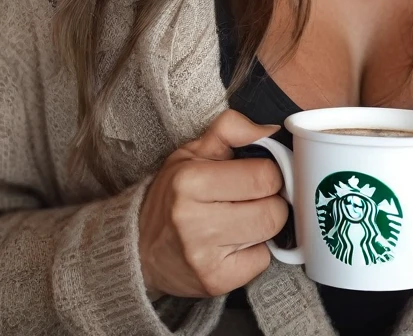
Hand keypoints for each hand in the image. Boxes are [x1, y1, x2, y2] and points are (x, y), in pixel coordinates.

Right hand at [138, 110, 288, 298]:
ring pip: (270, 236)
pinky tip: (234, 243)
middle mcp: (194, 221)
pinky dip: (255, 252)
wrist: (139, 247)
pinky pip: (261, 263)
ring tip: (241, 218)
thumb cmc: (172, 194)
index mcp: (191, 181)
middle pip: (273, 211)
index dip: (270, 173)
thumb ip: (232, 129)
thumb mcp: (193, 151)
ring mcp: (204, 257)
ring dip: (263, 226)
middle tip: (253, 198)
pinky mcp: (214, 283)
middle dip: (271, 201)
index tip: (259, 174)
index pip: (265, 176)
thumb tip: (272, 130)